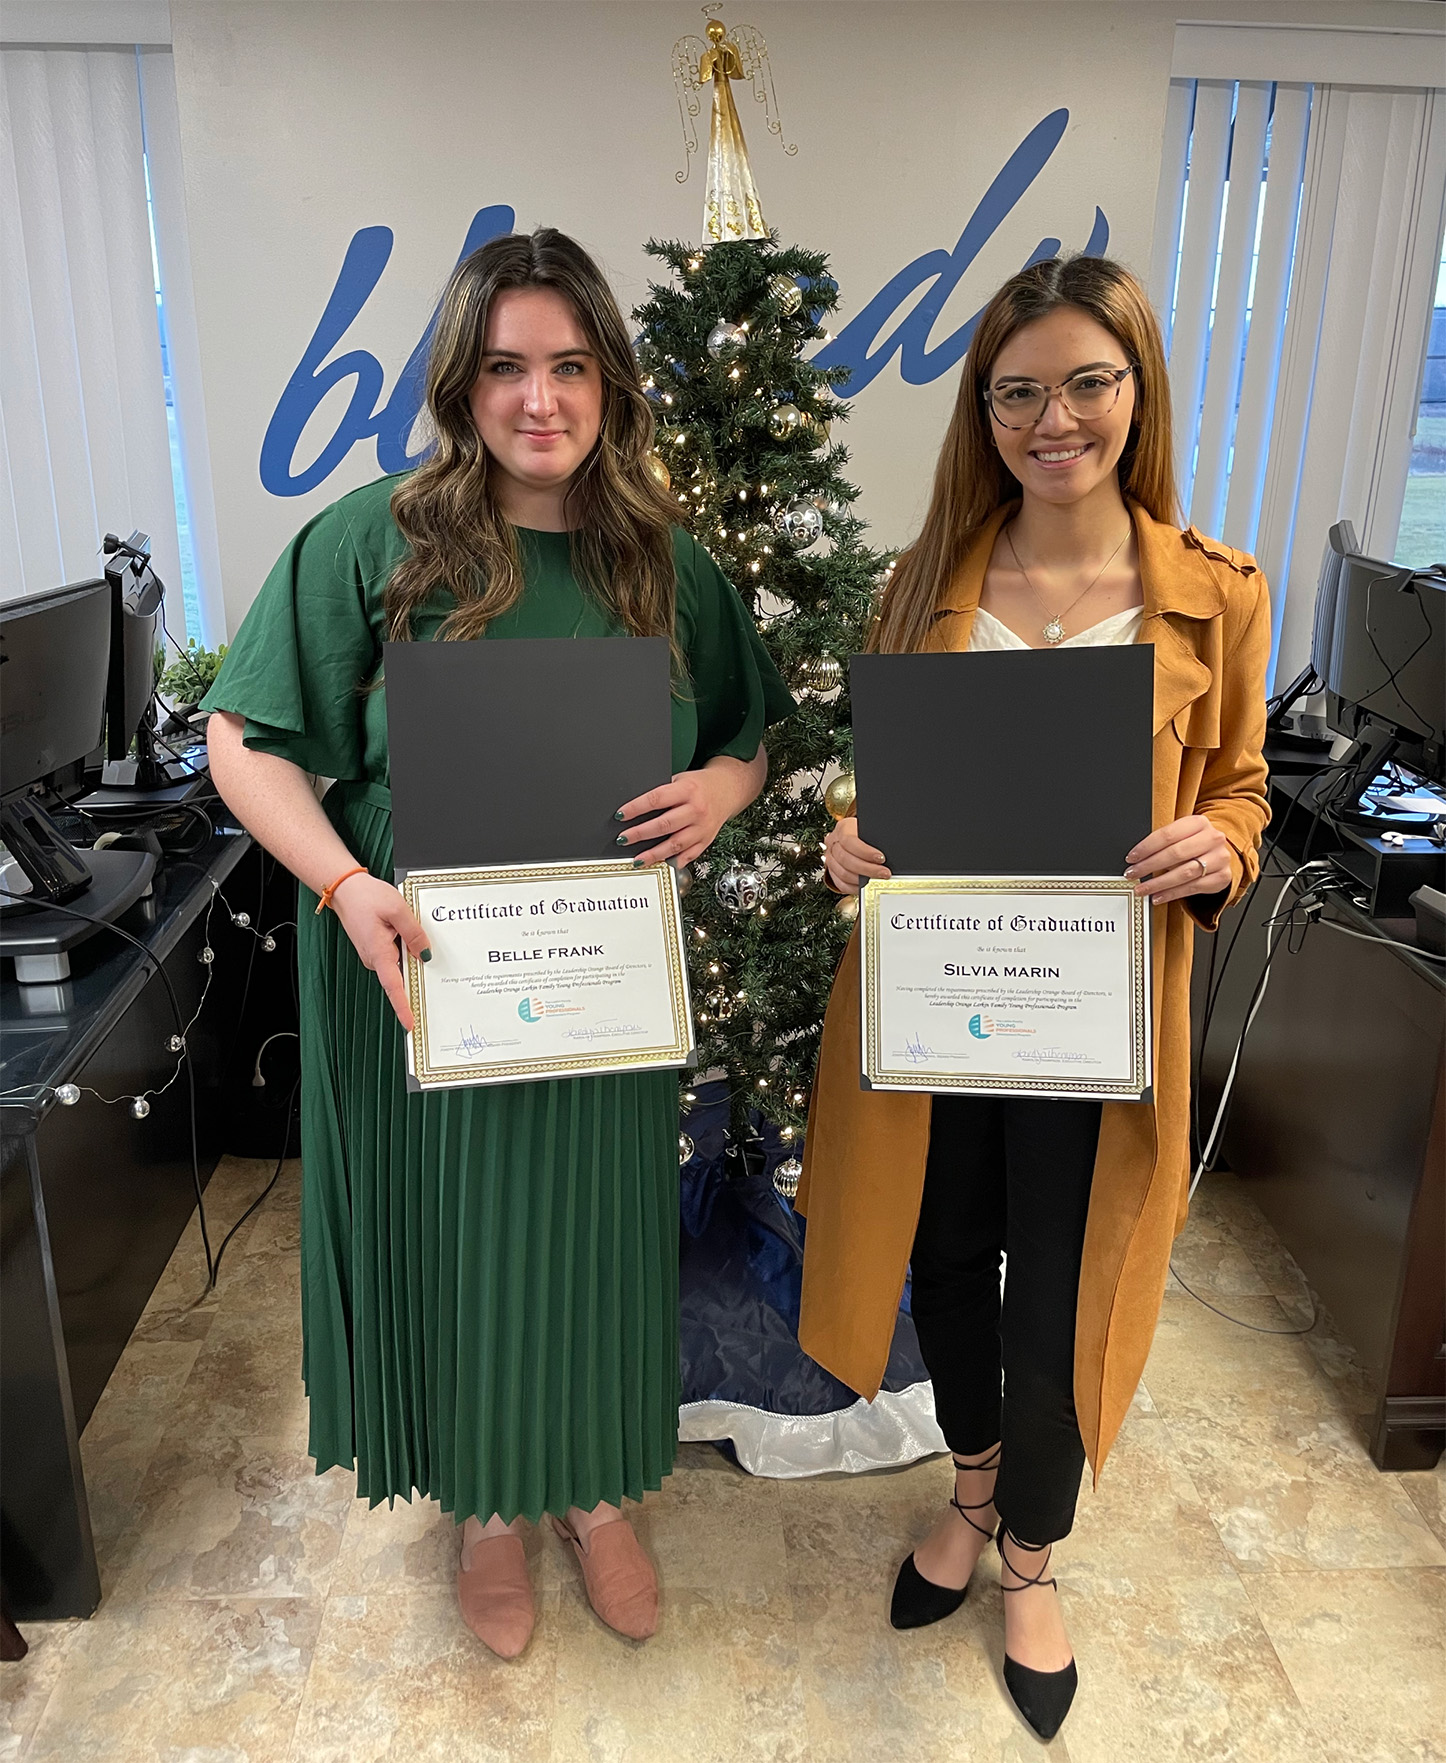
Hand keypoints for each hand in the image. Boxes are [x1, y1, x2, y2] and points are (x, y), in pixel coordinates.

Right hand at [328, 871, 430, 1031]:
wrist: (345, 888)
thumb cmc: (366, 897)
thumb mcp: (398, 910)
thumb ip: (414, 933)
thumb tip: (426, 954)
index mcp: (378, 953)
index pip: (393, 987)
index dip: (403, 1007)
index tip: (410, 1024)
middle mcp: (375, 958)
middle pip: (402, 976)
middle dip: (417, 978)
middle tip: (435, 981)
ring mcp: (375, 954)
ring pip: (400, 963)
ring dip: (412, 958)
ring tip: (418, 941)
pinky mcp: (377, 947)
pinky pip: (396, 954)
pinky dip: (406, 949)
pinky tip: (410, 935)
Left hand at [616, 770, 736, 867]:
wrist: (727, 790)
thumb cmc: (699, 785)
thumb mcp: (680, 779)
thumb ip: (662, 793)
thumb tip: (635, 809)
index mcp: (688, 790)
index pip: (657, 799)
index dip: (636, 808)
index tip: (621, 815)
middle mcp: (696, 810)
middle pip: (664, 824)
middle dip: (640, 833)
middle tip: (623, 838)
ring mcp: (702, 827)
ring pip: (675, 844)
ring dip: (654, 854)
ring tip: (637, 859)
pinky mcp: (706, 840)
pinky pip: (689, 855)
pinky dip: (674, 862)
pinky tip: (660, 864)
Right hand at [823, 817, 891, 894]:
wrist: (856, 835)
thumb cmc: (867, 832)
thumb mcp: (872, 829)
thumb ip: (878, 837)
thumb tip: (892, 849)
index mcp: (843, 828)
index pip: (849, 841)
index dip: (865, 852)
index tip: (881, 858)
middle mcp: (834, 843)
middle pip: (846, 859)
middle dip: (868, 869)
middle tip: (884, 873)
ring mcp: (831, 858)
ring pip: (843, 873)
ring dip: (862, 880)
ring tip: (878, 880)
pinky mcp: (833, 872)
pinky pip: (841, 884)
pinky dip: (855, 887)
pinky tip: (867, 886)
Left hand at [1125, 815, 1231, 903]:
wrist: (1218, 854)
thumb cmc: (1194, 843)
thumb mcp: (1181, 835)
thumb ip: (1163, 842)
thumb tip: (1137, 858)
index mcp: (1199, 823)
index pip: (1168, 835)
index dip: (1146, 847)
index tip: (1131, 858)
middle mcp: (1212, 839)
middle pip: (1175, 854)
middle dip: (1149, 866)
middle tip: (1132, 874)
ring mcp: (1219, 859)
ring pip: (1184, 873)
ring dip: (1159, 883)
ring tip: (1142, 889)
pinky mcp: (1222, 877)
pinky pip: (1192, 887)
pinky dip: (1172, 894)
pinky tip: (1158, 896)